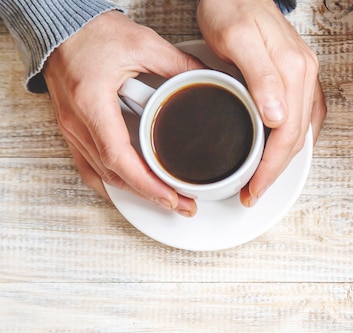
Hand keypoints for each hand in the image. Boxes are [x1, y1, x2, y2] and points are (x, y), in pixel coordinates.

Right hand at [43, 11, 204, 216]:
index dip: (147, 183)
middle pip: (113, 173)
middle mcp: (77, 121)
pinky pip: (88, 165)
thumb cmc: (90, 32)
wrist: (59, 24)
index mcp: (92, 103)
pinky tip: (130, 189)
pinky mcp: (73, 127)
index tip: (172, 197)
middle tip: (182, 203)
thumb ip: (179, 64)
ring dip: (133, 191)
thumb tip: (209, 79)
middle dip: (149, 194)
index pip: (119, 157)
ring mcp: (71, 128)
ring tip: (165, 198)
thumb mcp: (143, 44)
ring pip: (102, 173)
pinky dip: (111, 181)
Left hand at [197, 0, 326, 206]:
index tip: (253, 187)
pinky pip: (305, 116)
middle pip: (297, 138)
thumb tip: (279, 117)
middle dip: (276, 171)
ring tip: (262, 178)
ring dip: (284, 160)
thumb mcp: (237, 37)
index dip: (271, 167)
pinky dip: (294, 140)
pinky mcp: (299, 76)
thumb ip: (261, 76)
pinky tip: (282, 150)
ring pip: (302, 130)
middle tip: (253, 192)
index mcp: (293, 70)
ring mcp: (305, 76)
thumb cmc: (231, 7)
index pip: (287, 133)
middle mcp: (305, 75)